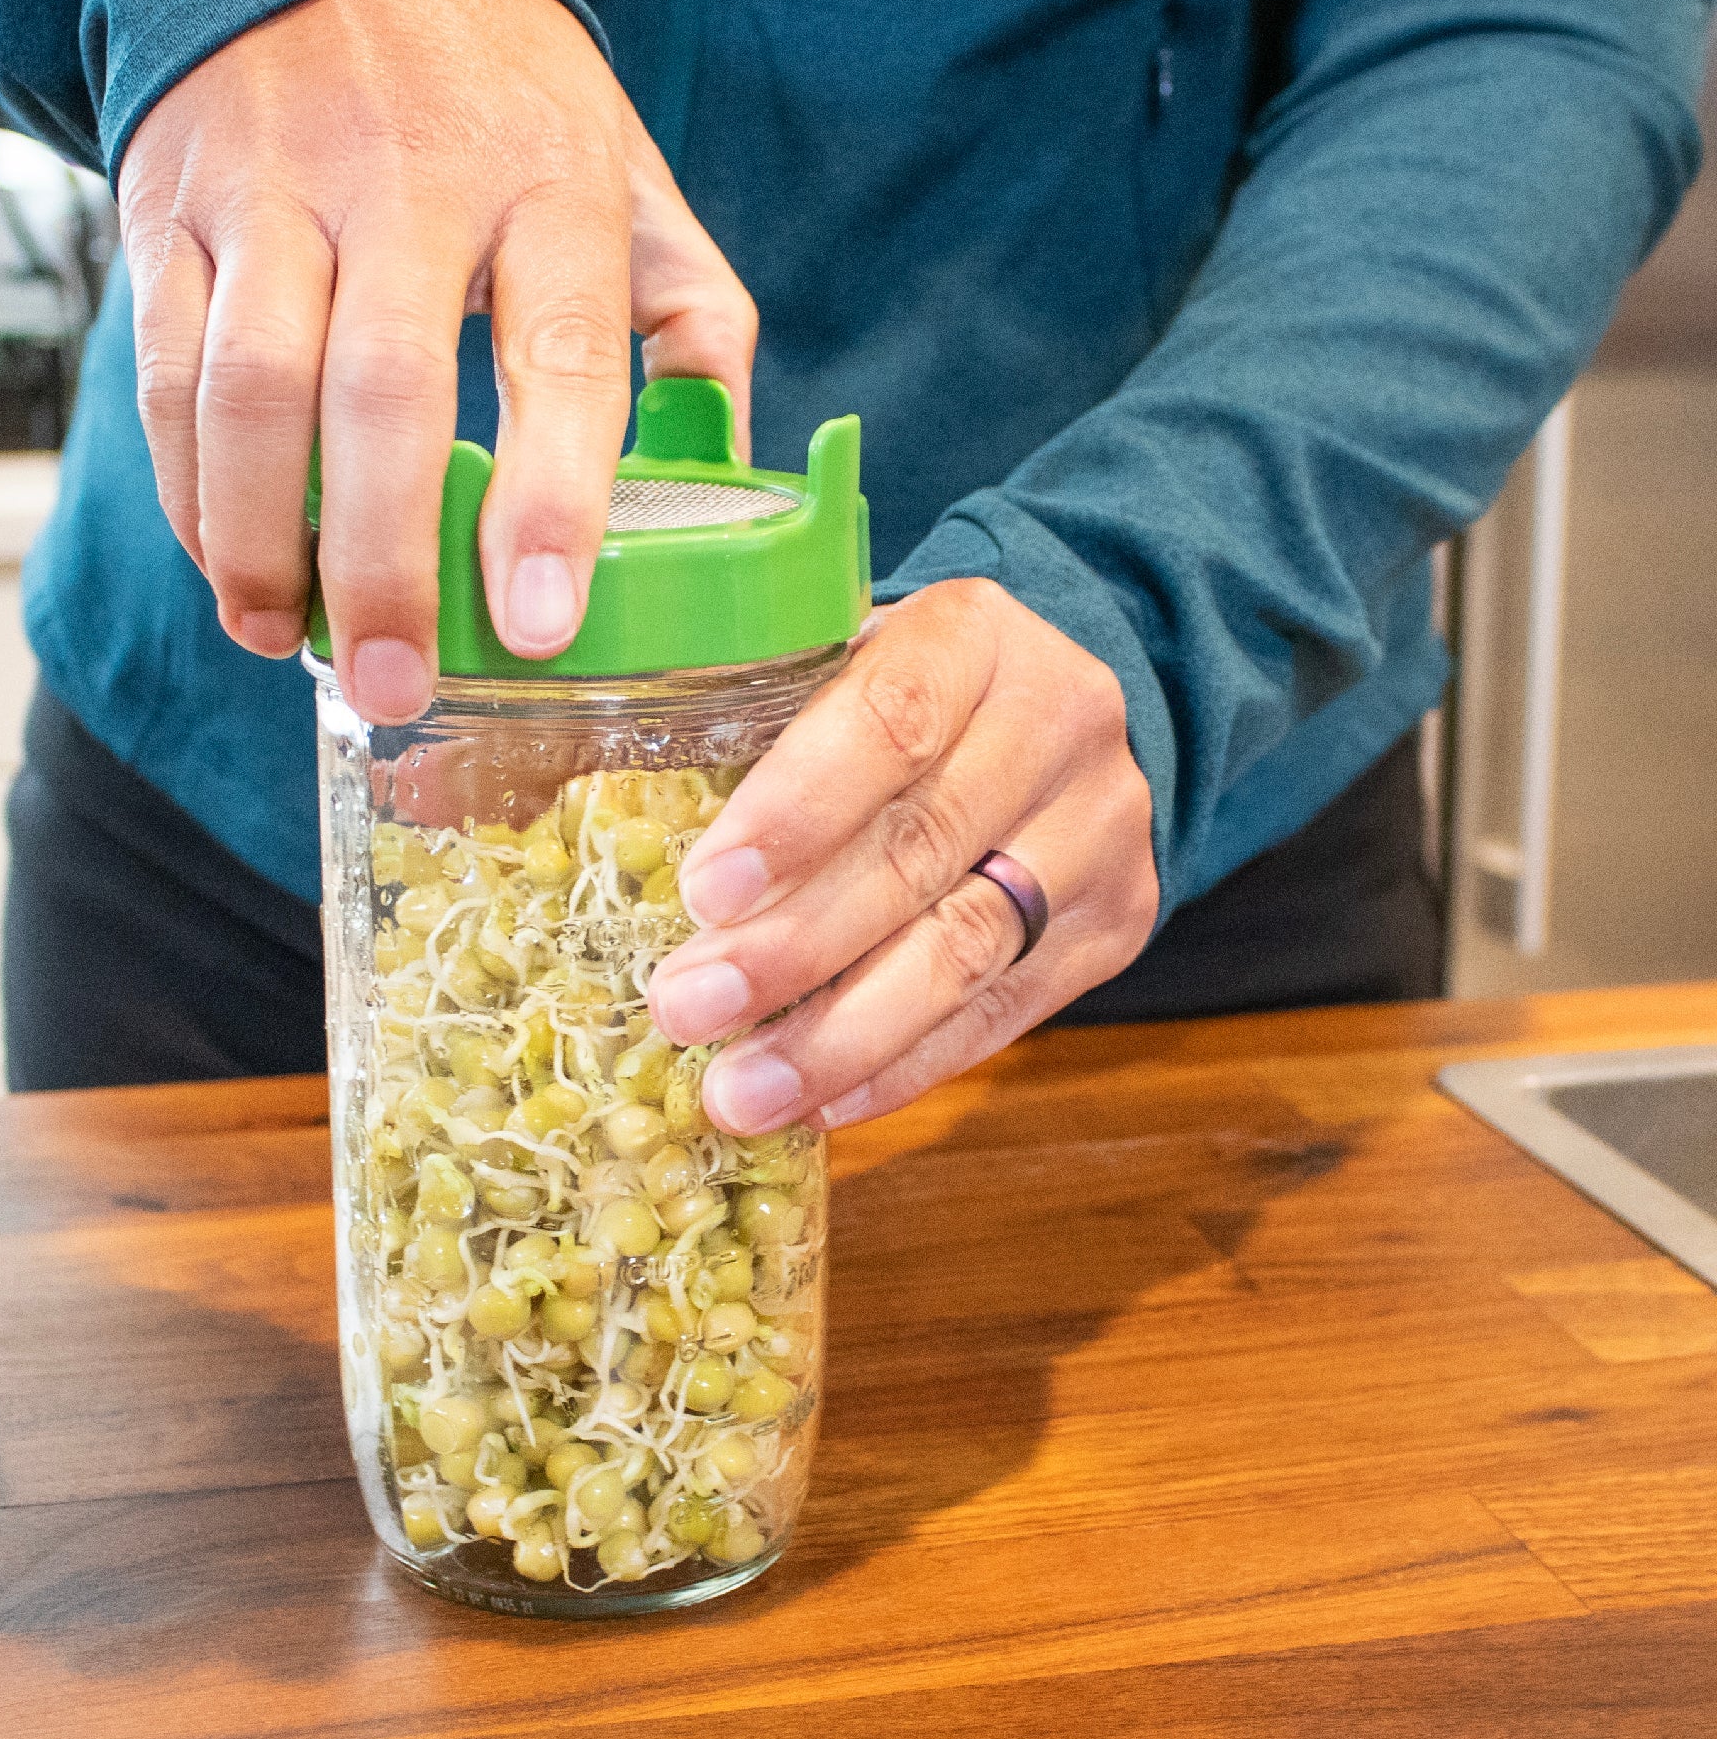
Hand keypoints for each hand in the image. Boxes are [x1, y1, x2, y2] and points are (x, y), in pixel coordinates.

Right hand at [118, 0, 756, 723]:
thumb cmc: (494, 96)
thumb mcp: (624, 173)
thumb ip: (687, 318)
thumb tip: (724, 466)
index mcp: (546, 180)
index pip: (558, 351)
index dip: (549, 498)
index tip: (540, 623)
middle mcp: (404, 178)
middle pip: (382, 393)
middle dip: (384, 563)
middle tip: (396, 684)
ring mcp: (272, 189)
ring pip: (246, 389)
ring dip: (261, 541)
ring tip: (290, 641)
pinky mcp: (171, 208)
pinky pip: (163, 370)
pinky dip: (188, 490)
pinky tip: (230, 565)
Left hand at [646, 580, 1159, 1131]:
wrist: (1057, 713)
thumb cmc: (900, 696)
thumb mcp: (839, 661)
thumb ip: (760, 723)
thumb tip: (624, 849)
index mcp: (975, 635)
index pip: (892, 718)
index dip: (797, 810)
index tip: (705, 890)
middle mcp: (1060, 721)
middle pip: (921, 849)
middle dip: (792, 947)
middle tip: (687, 1009)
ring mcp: (1100, 829)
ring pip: (965, 949)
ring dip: (838, 1036)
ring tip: (739, 1092)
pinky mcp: (1114, 923)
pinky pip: (1001, 1013)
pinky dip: (901, 1066)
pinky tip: (818, 1103)